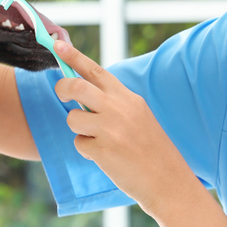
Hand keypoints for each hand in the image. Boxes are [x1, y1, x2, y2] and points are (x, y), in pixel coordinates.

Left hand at [50, 40, 191, 213]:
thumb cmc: (151, 150)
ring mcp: (110, 129)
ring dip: (79, 130)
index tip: (57, 44)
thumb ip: (114, 104)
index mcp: (128, 98)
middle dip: (62, 88)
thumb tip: (82, 94)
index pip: (96, 71)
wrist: (169, 181)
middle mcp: (119, 108)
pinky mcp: (102, 150)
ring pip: (73, 118)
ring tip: (98, 140)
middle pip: (76, 87)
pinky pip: (79, 143)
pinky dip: (87, 151)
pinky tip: (106, 157)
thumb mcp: (139, 117)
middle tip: (61, 95)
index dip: (74, 57)